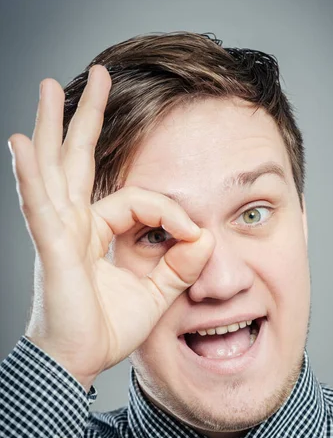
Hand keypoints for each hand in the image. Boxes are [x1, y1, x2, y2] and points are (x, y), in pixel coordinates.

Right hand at [8, 65, 213, 390]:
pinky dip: (30, 174)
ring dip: (52, 126)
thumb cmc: (105, 328)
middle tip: (96, 76)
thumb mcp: (154, 292)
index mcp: (96, 231)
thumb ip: (179, 264)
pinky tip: (22, 143)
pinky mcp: (51, 248)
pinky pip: (40, 205)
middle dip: (86, 117)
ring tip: (49, 88)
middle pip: (78, 159)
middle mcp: (73, 222)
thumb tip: (206, 238)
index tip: (195, 236)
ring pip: (54, 168)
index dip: (171, 212)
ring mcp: (58, 231)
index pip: (139, 200)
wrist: (76, 361)